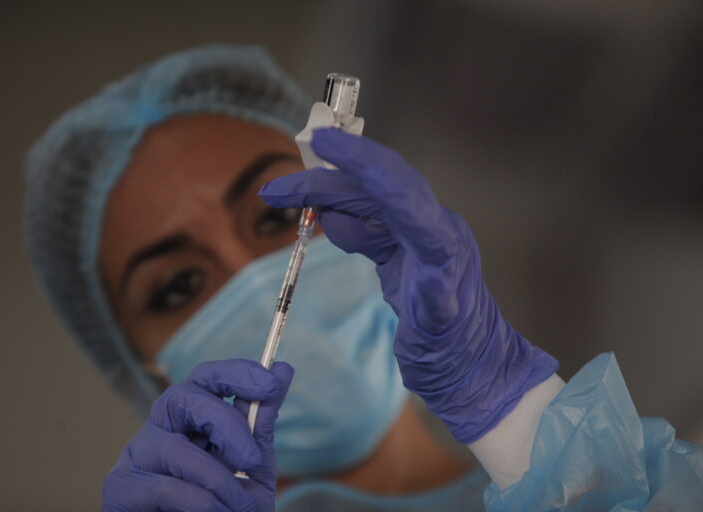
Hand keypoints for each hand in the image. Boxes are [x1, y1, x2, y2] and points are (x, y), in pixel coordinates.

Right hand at [102, 359, 293, 511]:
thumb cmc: (226, 505)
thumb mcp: (252, 464)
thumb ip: (261, 421)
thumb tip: (283, 368)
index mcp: (189, 417)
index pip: (205, 377)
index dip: (236, 373)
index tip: (270, 383)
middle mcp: (160, 428)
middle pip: (181, 397)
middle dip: (223, 422)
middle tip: (252, 458)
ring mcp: (136, 456)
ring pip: (174, 448)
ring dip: (218, 478)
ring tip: (242, 505)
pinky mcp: (122, 489)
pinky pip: (165, 487)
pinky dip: (202, 502)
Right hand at [259, 128, 556, 442]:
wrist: (473, 370)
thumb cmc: (456, 358)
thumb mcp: (441, 331)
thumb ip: (427, 290)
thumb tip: (386, 255)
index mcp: (442, 245)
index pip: (400, 191)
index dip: (362, 163)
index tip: (325, 144)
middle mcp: (433, 231)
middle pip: (375, 190)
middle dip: (327, 180)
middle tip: (279, 187)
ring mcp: (419, 240)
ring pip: (368, 204)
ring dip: (328, 197)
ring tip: (286, 198)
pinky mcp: (407, 253)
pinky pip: (370, 224)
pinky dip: (342, 219)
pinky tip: (320, 220)